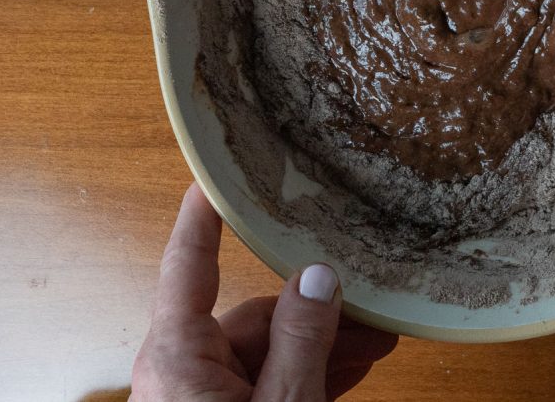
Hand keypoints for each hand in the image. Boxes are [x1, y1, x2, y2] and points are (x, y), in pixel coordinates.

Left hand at [132, 184, 397, 400]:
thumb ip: (300, 340)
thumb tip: (317, 276)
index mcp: (178, 357)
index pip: (188, 263)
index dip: (202, 214)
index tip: (212, 175)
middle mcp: (181, 370)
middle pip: (252, 314)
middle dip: (315, 310)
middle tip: (370, 310)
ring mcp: (199, 397)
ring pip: (266, 351)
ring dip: (320, 345)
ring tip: (376, 340)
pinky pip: (263, 382)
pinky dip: (306, 374)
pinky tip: (350, 369)